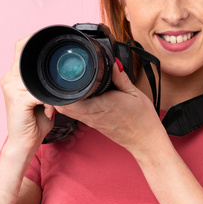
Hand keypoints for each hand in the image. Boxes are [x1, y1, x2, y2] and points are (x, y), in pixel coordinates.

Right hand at [0, 35, 56, 151]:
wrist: (24, 143)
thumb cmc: (34, 122)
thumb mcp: (42, 97)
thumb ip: (46, 84)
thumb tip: (62, 75)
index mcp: (14, 75)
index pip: (21, 46)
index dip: (34, 38)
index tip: (52, 41)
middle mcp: (9, 78)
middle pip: (27, 54)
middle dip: (46, 63)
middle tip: (58, 77)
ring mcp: (11, 87)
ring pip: (38, 77)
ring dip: (49, 89)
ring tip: (51, 103)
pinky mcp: (18, 99)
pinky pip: (40, 93)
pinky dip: (49, 101)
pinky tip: (49, 110)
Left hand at [49, 58, 166, 155]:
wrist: (145, 141)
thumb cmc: (142, 119)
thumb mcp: (135, 93)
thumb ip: (120, 77)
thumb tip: (111, 62)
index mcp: (102, 105)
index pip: (72, 101)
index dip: (62, 89)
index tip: (62, 76)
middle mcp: (93, 115)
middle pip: (63, 107)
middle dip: (57, 93)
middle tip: (59, 78)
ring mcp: (92, 122)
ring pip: (67, 112)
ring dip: (62, 100)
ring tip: (64, 86)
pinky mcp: (93, 125)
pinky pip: (76, 115)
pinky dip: (71, 106)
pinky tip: (75, 97)